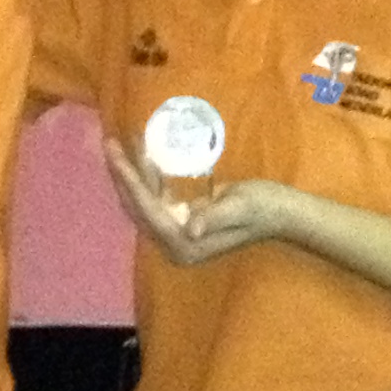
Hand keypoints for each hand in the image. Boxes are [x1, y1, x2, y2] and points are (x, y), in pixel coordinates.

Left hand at [100, 135, 304, 266]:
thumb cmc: (264, 207)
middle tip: (108, 144)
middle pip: (138, 209)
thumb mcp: (240, 207)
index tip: (116, 157)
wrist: (282, 212)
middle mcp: (176, 244)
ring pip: (144, 202)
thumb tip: (191, 229)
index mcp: (186, 246)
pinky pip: (157, 198)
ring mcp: (178, 233)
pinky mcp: (183, 220)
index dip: (131, 182)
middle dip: (123, 177)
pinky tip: (143, 154)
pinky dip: (148, 176)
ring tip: (118, 144)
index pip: (148, 211)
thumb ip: (215, 218)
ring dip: (132, 174)